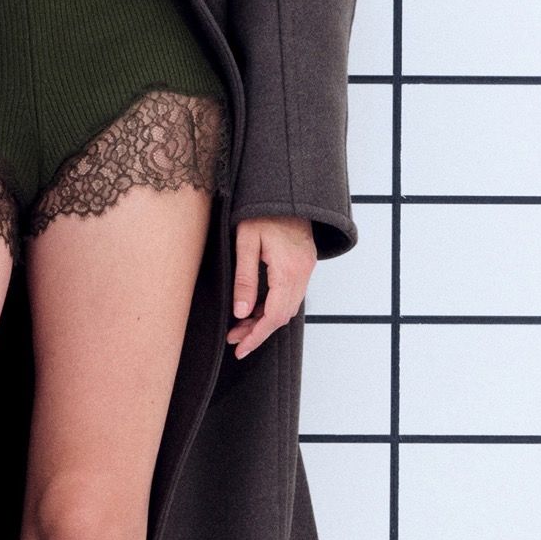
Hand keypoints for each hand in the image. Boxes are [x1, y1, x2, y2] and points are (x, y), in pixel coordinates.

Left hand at [228, 213, 314, 358]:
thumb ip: (244, 279)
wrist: (287, 190)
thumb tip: (241, 312)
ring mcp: (306, 268)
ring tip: (241, 327)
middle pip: (283, 315)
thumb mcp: (245, 242)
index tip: (240, 349)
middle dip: (258, 331)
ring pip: (288, 306)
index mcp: (289, 269)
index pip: (275, 315)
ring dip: (266, 319)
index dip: (257, 335)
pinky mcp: (304, 264)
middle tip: (234, 339)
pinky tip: (256, 308)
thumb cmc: (261, 211)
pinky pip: (291, 294)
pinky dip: (274, 306)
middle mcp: (303, 272)